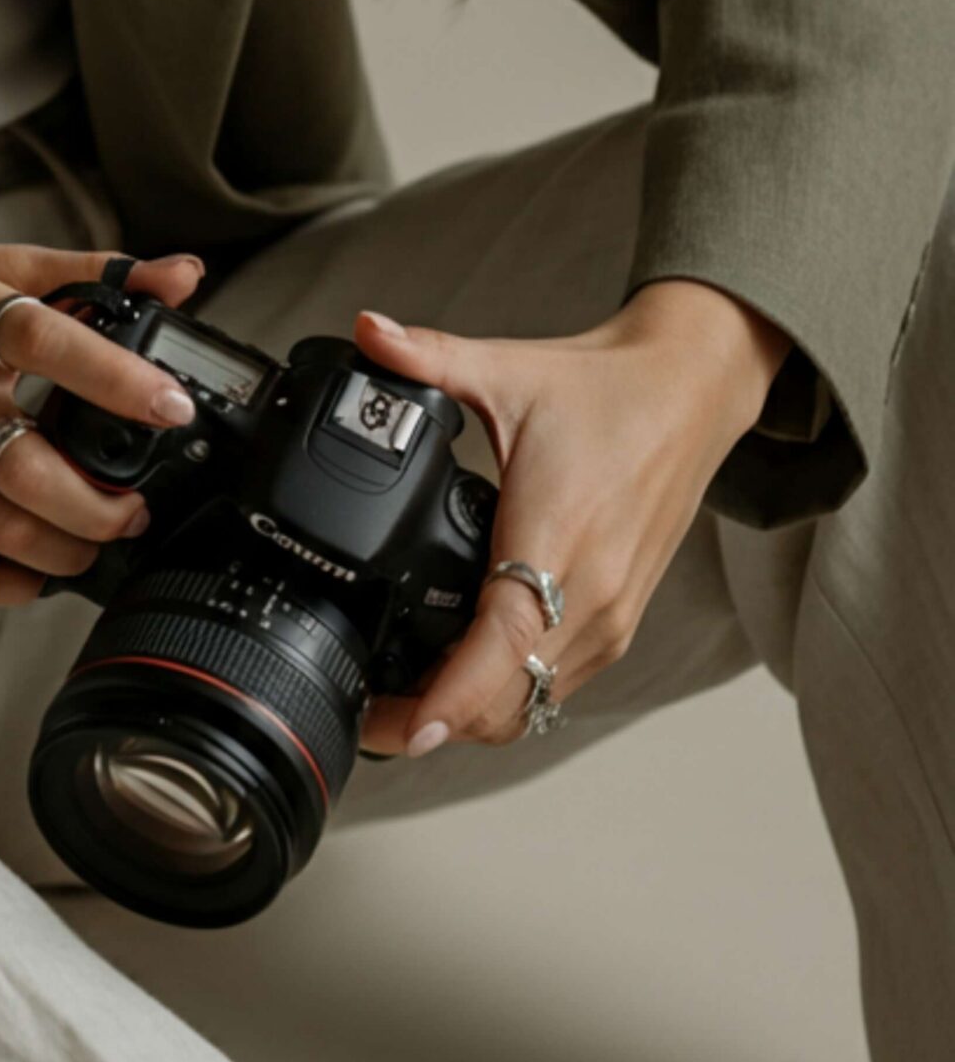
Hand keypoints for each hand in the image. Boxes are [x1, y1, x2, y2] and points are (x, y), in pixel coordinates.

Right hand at [0, 229, 208, 601]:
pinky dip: (16, 584)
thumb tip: (185, 279)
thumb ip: (90, 272)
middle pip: (33, 472)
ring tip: (103, 534)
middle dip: (107, 507)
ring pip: (7, 532)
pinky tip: (43, 566)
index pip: (48, 343)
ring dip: (75, 549)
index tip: (175, 406)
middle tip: (139, 504)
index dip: (119, 378)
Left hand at [353, 278, 793, 754]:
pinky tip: (462, 676)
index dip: (450, 698)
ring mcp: (611, 617)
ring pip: (534, 704)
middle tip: (367, 712)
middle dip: (435, 722)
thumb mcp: (506, 368)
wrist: (694, 390)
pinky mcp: (619, 620)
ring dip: (471, 715)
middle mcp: (592, 597)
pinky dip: (507, 694)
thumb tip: (367, 332)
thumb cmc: (607, 390)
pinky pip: (557, 685)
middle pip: (509, 702)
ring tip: (401, 702)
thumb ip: (426, 356)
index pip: (501, 648)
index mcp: (558, 541)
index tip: (404, 729)